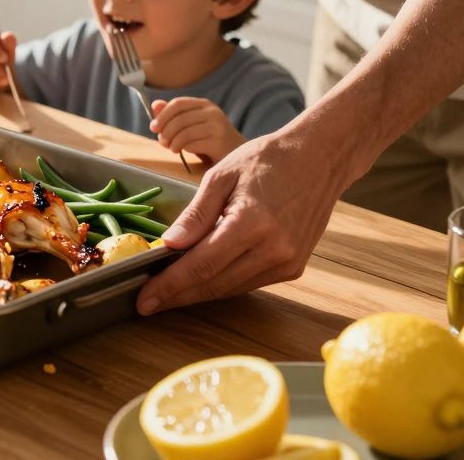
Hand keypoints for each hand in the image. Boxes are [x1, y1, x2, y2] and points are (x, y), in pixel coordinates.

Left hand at [134, 128, 344, 314]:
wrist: (320, 159)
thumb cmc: (266, 160)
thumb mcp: (221, 176)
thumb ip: (195, 214)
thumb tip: (168, 245)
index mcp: (252, 223)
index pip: (201, 265)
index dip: (170, 285)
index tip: (144, 301)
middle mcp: (274, 250)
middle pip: (214, 284)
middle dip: (177, 296)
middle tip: (147, 303)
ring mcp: (287, 263)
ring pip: (231, 289)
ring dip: (197, 293)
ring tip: (167, 293)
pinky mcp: (294, 268)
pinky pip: (248, 283)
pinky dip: (222, 283)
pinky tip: (200, 279)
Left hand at [149, 97, 245, 164]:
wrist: (235, 155)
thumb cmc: (210, 139)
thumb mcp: (191, 125)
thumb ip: (174, 115)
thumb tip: (155, 104)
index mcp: (204, 104)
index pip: (178, 103)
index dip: (162, 115)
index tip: (153, 128)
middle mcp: (212, 112)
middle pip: (179, 118)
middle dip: (165, 131)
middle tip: (162, 142)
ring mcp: (218, 127)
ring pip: (184, 132)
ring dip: (172, 142)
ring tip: (172, 148)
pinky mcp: (219, 142)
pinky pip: (192, 144)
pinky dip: (183, 149)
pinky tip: (183, 152)